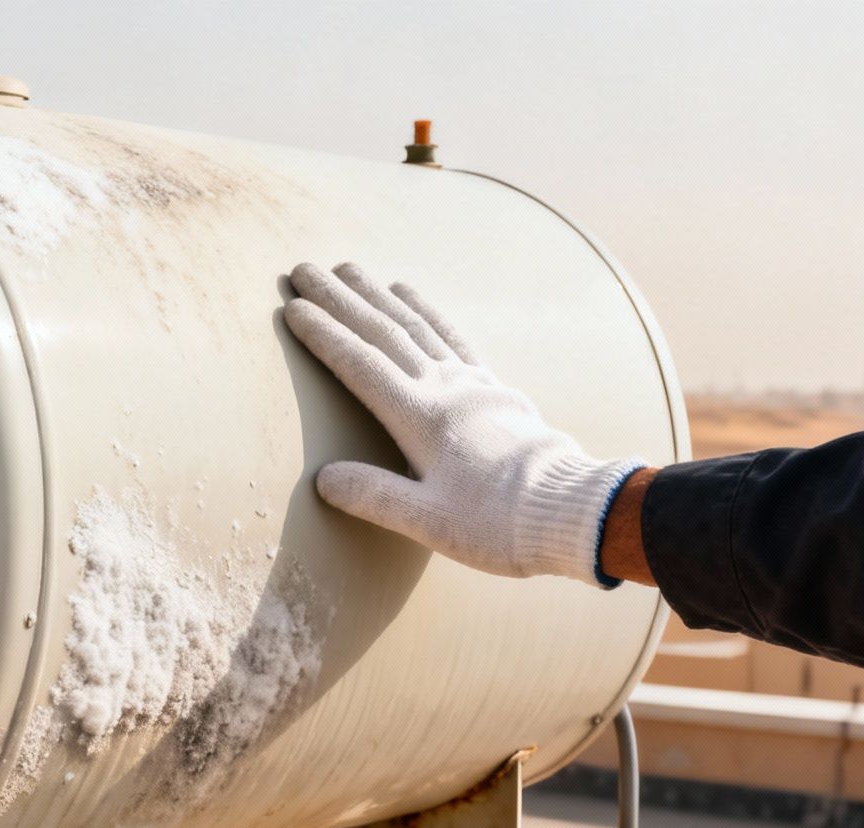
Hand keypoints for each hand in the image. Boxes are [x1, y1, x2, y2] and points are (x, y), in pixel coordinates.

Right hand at [283, 261, 643, 585]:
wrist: (571, 512)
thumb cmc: (497, 523)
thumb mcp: (428, 522)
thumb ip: (373, 496)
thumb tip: (324, 478)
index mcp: (422, 418)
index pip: (360, 366)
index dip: (324, 335)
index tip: (292, 306)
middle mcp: (445, 389)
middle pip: (383, 332)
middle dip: (340, 299)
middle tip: (304, 268)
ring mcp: (472, 384)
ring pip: (415, 325)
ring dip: (377, 294)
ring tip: (350, 269)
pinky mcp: (493, 389)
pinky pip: (451, 337)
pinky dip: (425, 310)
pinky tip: (409, 294)